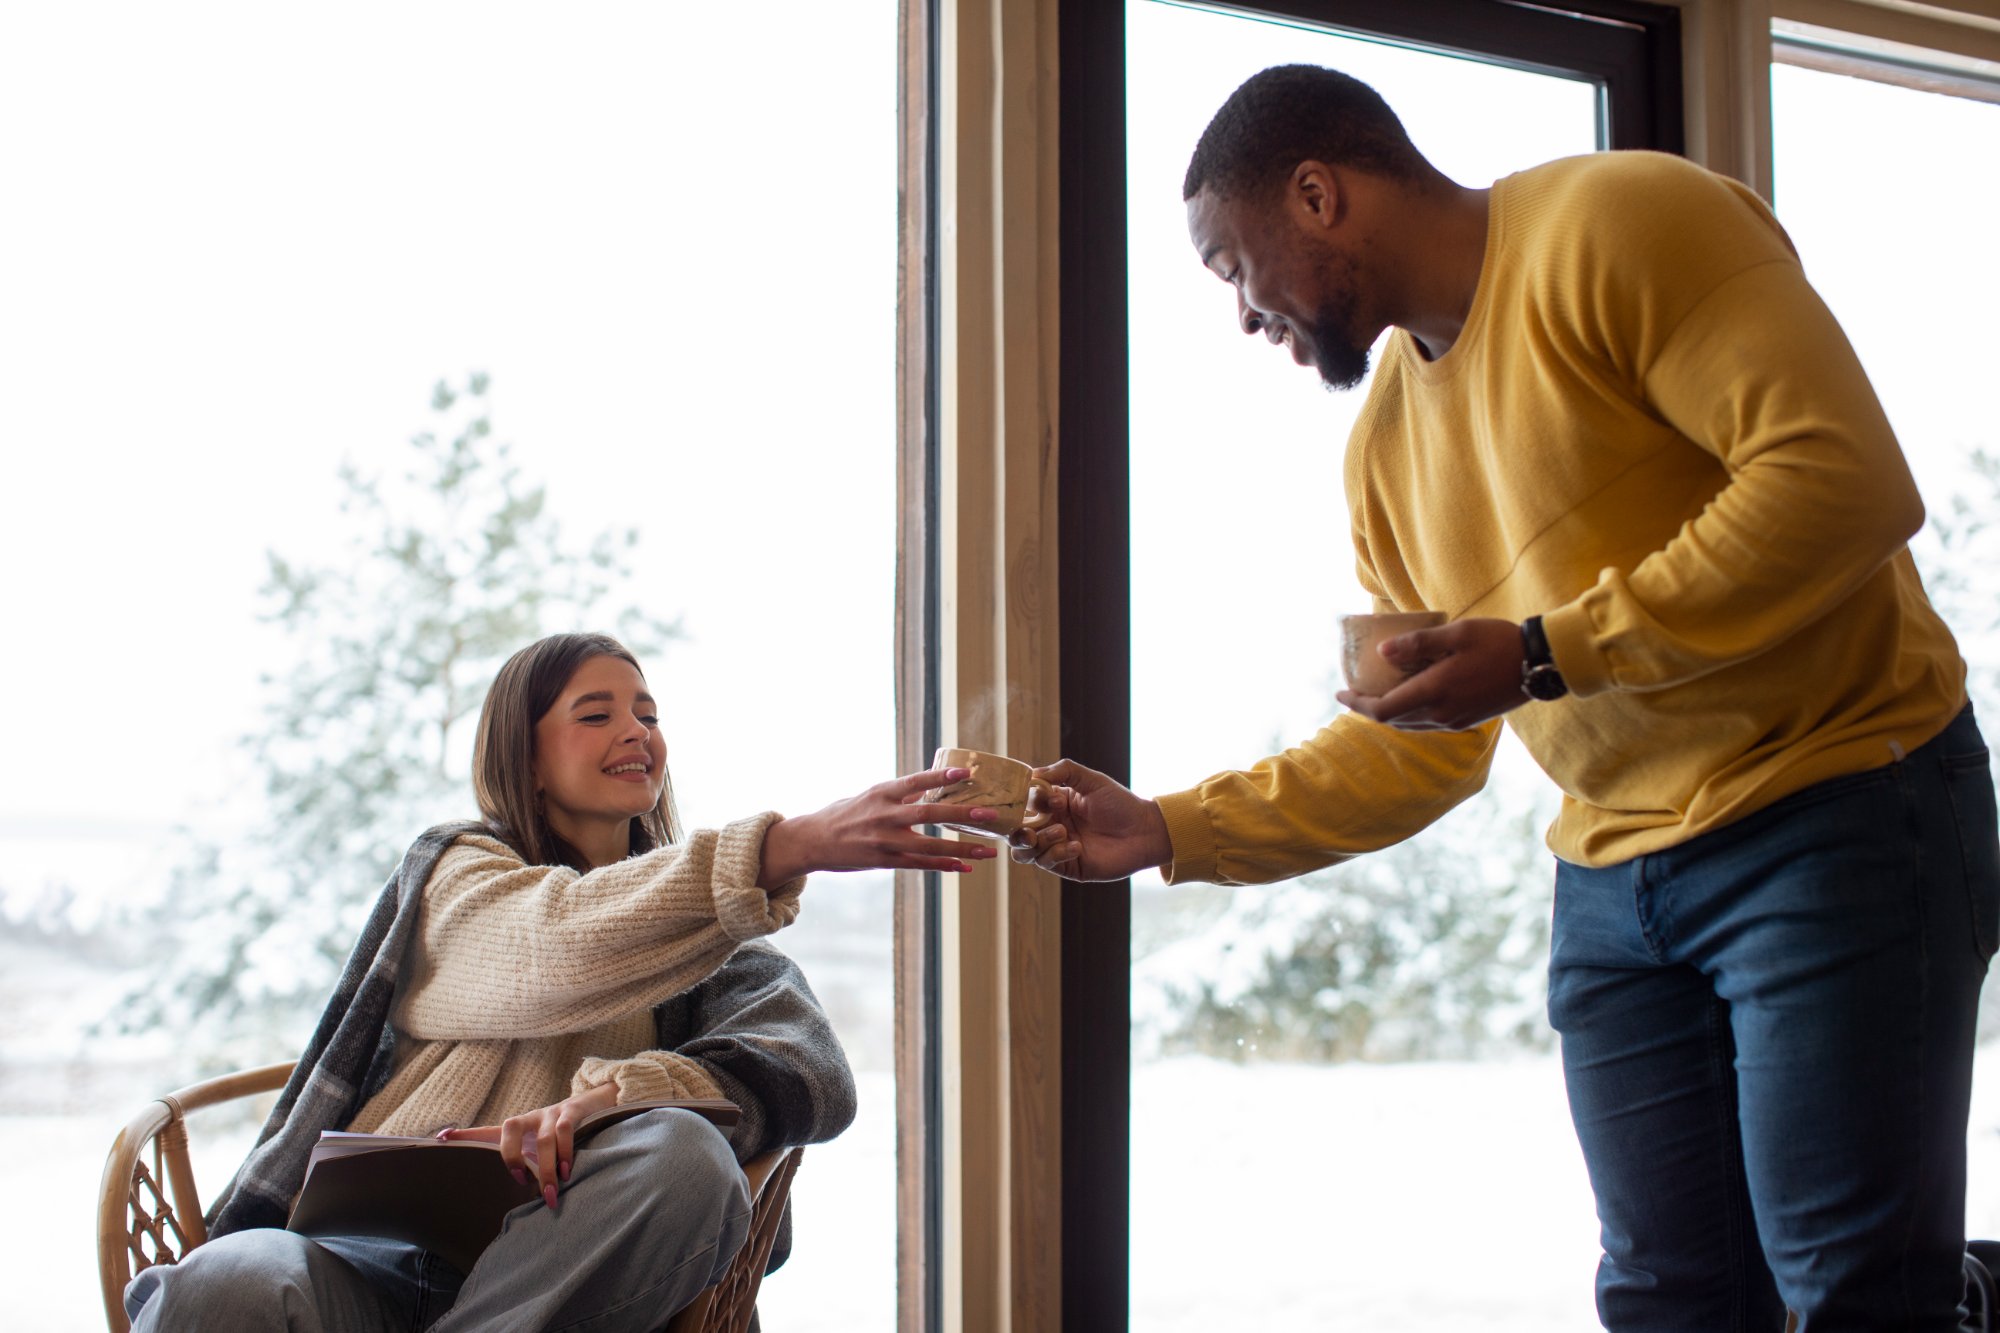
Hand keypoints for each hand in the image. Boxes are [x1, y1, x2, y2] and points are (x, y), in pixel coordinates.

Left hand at [437, 1082, 618, 1211]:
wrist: (596, 1103)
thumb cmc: (561, 1132)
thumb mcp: (539, 1145)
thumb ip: (525, 1161)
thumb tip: (507, 1186)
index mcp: (518, 1129)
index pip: (487, 1131)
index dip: (465, 1135)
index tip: (440, 1138)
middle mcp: (530, 1118)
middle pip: (508, 1128)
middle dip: (512, 1157)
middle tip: (520, 1181)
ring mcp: (551, 1113)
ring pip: (542, 1139)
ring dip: (546, 1167)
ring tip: (551, 1192)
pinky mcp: (572, 1112)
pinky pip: (564, 1132)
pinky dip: (565, 1153)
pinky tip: (567, 1171)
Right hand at [758, 766, 1001, 886]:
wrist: (812, 841)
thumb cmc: (844, 814)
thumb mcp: (869, 795)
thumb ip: (899, 794)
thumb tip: (931, 786)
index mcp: (881, 792)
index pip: (916, 781)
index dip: (941, 777)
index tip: (966, 773)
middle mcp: (884, 815)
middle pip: (929, 814)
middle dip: (962, 815)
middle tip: (990, 815)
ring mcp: (884, 840)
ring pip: (930, 845)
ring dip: (962, 849)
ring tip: (988, 851)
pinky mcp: (884, 861)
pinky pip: (920, 865)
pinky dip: (944, 865)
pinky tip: (965, 867)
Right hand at [1007, 759, 1171, 881]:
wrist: (1144, 831)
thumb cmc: (1120, 803)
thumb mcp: (1091, 780)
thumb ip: (1063, 771)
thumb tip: (1033, 774)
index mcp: (1054, 804)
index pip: (1025, 804)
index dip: (1030, 802)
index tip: (1052, 799)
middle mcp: (1051, 825)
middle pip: (1016, 831)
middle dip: (1017, 830)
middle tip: (1031, 829)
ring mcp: (1057, 847)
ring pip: (1025, 850)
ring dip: (1038, 841)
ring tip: (1061, 832)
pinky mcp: (1068, 866)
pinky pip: (1047, 862)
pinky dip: (1057, 853)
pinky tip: (1077, 846)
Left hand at [1335, 617, 1527, 730]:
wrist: (1540, 664)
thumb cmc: (1498, 641)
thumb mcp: (1456, 633)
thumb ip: (1417, 643)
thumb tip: (1381, 652)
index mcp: (1435, 692)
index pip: (1383, 710)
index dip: (1357, 704)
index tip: (1340, 693)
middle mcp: (1442, 714)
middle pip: (1393, 720)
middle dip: (1369, 708)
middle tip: (1355, 690)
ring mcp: (1455, 721)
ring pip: (1410, 724)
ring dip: (1389, 712)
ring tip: (1377, 692)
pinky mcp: (1466, 721)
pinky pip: (1427, 723)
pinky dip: (1409, 713)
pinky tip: (1409, 695)